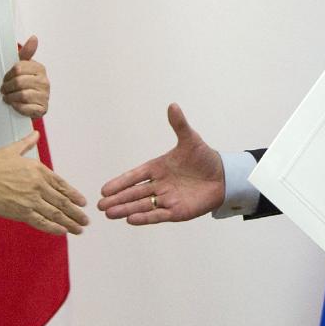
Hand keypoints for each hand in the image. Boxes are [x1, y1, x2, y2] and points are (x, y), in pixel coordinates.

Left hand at [0, 35, 49, 117]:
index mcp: (40, 69)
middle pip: (19, 82)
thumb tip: (34, 38)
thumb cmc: (25, 83)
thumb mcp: (24, 67)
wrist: (33, 102)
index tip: (5, 79)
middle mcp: (45, 82)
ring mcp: (45, 96)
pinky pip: (27, 108)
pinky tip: (15, 105)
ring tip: (7, 98)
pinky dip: (18, 107)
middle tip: (3, 90)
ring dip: (11, 97)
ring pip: (22, 95)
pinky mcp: (42, 109)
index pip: (18, 68)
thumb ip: (26, 53)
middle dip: (7, 87)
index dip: (7, 75)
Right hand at [0, 131, 87, 235]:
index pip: (62, 185)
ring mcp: (31, 200)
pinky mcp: (21, 212)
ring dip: (70, 222)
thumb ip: (27, 143)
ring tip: (78, 228)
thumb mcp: (12, 150)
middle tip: (85, 219)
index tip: (82, 202)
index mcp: (38, 170)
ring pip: (55, 213)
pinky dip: (53, 228)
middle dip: (76, 212)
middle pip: (62, 201)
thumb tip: (35, 134)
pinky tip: (62, 231)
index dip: (74, 195)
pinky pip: (41, 222)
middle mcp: (38, 185)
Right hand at [97, 103, 224, 224]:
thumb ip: (179, 125)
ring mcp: (167, 199)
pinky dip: (145, 218)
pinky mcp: (177, 212)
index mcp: (158, 168)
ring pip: (142, 205)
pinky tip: (130, 220)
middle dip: (118, 199)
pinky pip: (158, 215)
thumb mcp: (191, 140)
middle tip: (100, 206)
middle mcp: (159, 185)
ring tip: (109, 213)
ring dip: (126, 209)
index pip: (135, 176)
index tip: (104, 189)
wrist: (224, 177)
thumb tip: (172, 105)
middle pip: (134, 193)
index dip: (120, 182)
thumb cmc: (205, 158)